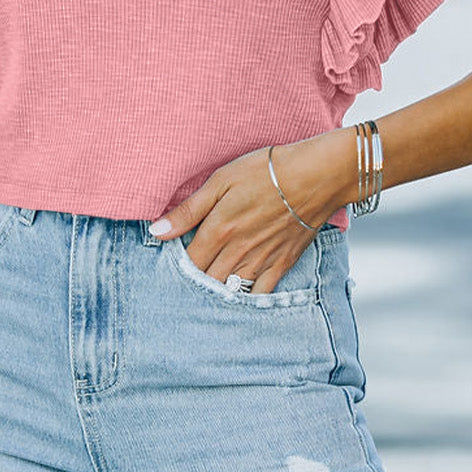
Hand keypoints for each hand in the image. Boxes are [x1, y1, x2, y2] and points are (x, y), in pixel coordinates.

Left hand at [148, 131, 353, 292]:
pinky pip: (260, 294)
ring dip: (216, 293)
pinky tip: (238, 298)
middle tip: (186, 282)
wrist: (315, 177)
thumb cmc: (266, 171)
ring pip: (230, 291)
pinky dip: (246, 299)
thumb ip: (188, 211)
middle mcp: (237, 253)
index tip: (171, 265)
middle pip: (206, 282)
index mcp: (218, 232)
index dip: (177, 267)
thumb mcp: (220, 181)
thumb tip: (157, 231)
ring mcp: (261, 262)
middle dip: (195, 283)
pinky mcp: (282, 265)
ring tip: (208, 291)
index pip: (188, 264)